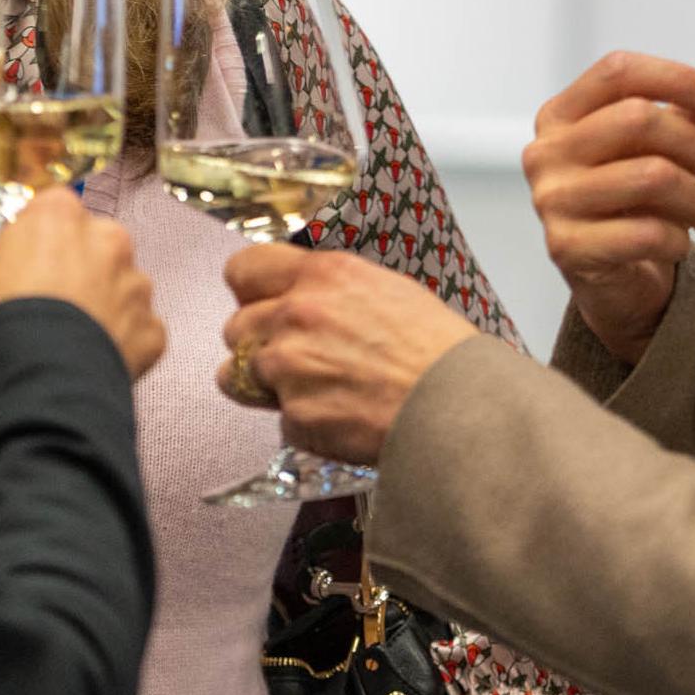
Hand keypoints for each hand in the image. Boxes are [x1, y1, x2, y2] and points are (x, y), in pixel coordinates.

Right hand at [0, 189, 166, 376]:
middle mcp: (108, 240)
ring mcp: (136, 285)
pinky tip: (91, 357)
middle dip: (76, 267)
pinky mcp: (151, 329)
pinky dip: (120, 342)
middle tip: (47, 300)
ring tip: (68, 335)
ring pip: (121, 287)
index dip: (35, 237)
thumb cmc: (1, 320)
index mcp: (60, 215)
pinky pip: (138, 330)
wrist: (37, 377)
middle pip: (94, 245)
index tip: (22, 260)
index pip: (52, 209)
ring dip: (101, 304)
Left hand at [219, 248, 476, 463]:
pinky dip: (303, 424)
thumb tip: (306, 296)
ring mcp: (289, 367)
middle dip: (257, 344)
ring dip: (267, 386)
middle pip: (234, 328)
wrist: (460, 406)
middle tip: (294, 358)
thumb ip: (333, 289)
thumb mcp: (388, 290)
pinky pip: (280, 420)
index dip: (249, 292)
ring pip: (238, 377)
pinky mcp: (295, 416)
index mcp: (322, 275)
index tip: (259, 304)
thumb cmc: (438, 349)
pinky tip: (341, 419)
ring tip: (314, 392)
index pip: (243, 270)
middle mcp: (296, 314)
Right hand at [524, 46, 694, 364]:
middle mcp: (546, 152)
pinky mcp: (566, 248)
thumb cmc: (637, 198)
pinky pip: (647, 232)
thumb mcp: (671, 142)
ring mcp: (551, 201)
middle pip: (640, 118)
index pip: (618, 71)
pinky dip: (679, 239)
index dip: (678, 78)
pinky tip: (678, 242)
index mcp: (560, 114)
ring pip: (652, 176)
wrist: (614, 277)